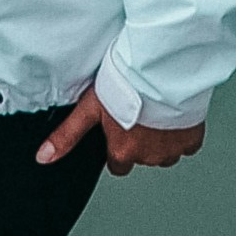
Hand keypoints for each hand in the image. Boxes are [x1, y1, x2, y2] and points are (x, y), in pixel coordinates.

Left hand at [36, 92, 207, 169]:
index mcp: (123, 153)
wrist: (161, 70)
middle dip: (140, 141)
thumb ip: (67, 136)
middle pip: (142, 157)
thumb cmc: (127, 85)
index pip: (118, 164)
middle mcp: (148, 157)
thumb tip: (43, 157)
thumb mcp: (89, 109)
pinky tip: (173, 114)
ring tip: (155, 112)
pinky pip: (187, 144)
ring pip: (165, 153)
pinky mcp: (192, 138)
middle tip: (137, 114)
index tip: (120, 130)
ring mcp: (172, 149)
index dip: (118, 147)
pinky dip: (181, 132)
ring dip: (161, 138)